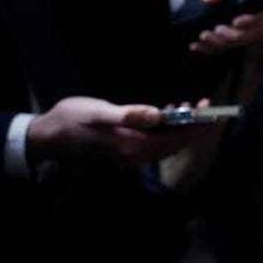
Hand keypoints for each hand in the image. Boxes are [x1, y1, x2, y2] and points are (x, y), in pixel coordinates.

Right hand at [27, 96, 213, 166]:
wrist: (46, 135)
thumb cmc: (71, 119)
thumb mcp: (98, 112)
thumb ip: (128, 114)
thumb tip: (158, 115)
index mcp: (132, 146)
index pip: (176, 139)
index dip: (198, 127)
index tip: (216, 115)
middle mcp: (135, 155)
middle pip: (175, 143)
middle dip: (196, 127)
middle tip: (209, 106)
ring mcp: (130, 155)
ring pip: (167, 143)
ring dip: (183, 128)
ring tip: (193, 106)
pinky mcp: (125, 151)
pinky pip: (156, 143)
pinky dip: (168, 129)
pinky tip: (170, 113)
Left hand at [182, 0, 262, 54]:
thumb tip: (215, 0)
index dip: (254, 20)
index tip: (236, 22)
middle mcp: (248, 16)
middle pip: (254, 33)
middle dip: (236, 35)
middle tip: (217, 29)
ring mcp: (237, 29)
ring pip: (237, 43)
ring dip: (221, 43)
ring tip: (203, 35)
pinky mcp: (224, 40)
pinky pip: (221, 49)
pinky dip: (208, 49)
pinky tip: (195, 45)